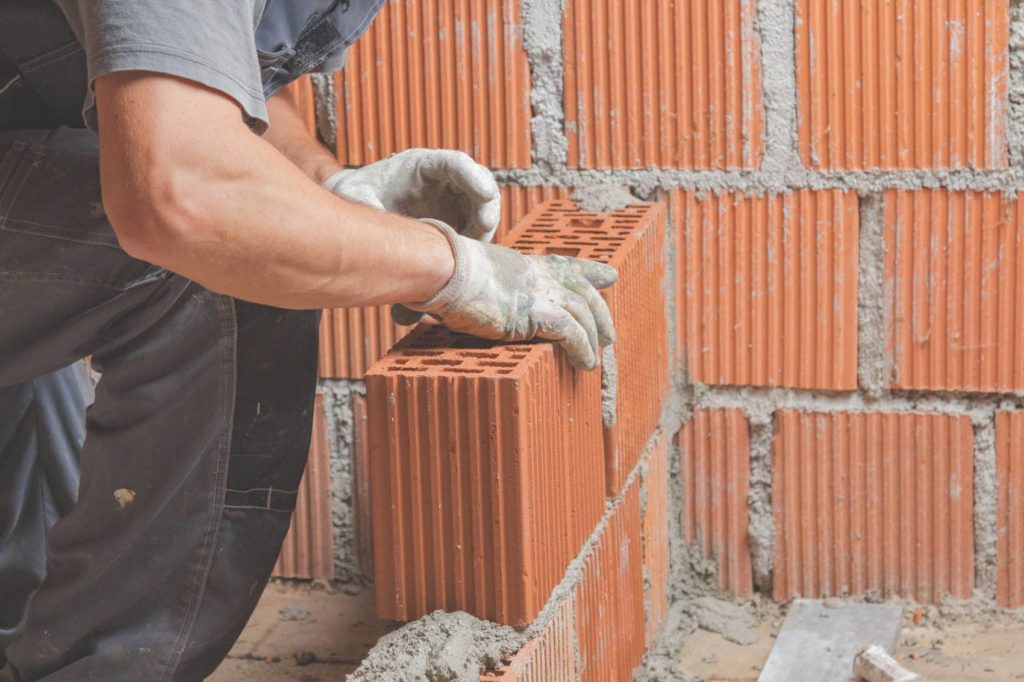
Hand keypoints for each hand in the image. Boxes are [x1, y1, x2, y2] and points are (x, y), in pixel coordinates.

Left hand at [323, 149, 500, 240]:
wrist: (357, 203)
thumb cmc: (357, 192)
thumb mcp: (356, 196)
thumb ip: (366, 204)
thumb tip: (375, 225)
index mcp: (421, 164)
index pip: (455, 164)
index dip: (473, 177)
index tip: (485, 194)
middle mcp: (442, 179)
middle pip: (478, 183)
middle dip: (486, 204)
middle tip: (485, 226)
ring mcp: (451, 198)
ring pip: (482, 206)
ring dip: (485, 225)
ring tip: (475, 246)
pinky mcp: (455, 219)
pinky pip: (475, 227)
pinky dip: (476, 240)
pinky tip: (466, 256)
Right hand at [409, 220, 617, 369]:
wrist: (442, 268)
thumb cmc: (439, 275)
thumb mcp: (461, 279)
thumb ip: (466, 291)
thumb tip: (425, 310)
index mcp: (522, 265)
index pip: (564, 265)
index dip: (589, 271)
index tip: (609, 276)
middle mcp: (536, 276)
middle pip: (582, 291)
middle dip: (600, 313)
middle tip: (609, 335)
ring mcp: (537, 292)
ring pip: (582, 313)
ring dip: (593, 339)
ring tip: (595, 361)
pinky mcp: (534, 312)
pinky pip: (570, 332)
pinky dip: (582, 349)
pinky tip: (585, 364)